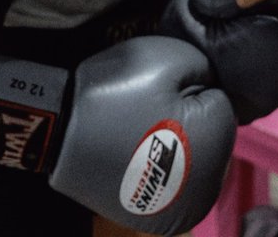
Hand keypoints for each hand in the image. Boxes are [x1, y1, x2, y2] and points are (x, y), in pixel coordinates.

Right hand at [0, 37, 235, 234]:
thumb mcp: (170, 57)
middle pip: (211, 138)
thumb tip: (216, 87)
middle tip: (146, 113)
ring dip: (176, 150)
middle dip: (188, 120)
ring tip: (137, 135)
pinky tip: (133, 159)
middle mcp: (209, 189)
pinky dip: (157, 173)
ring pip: (192, 164)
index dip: (189, 89)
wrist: (57, 130)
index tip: (159, 92)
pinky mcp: (154, 222)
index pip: (220, 103)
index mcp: (218, 144)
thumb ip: (207, 69)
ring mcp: (180, 212)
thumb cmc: (116, 92)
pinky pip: (169, 187)